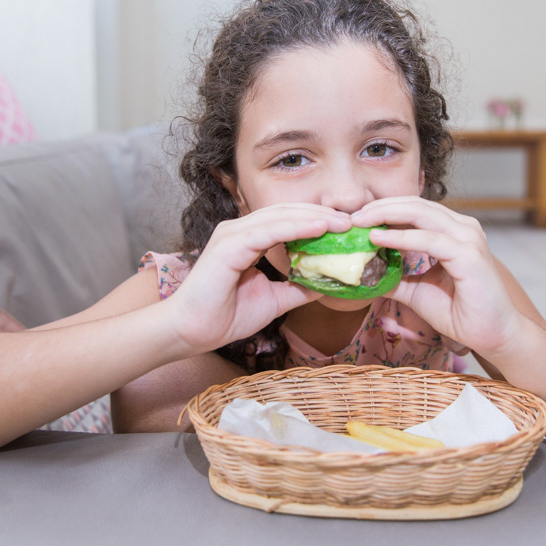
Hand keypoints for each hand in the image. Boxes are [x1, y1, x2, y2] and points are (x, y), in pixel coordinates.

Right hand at [164, 203, 351, 353]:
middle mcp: (239, 230)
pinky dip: (296, 227)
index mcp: (248, 238)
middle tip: (353, 221)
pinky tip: (320, 228)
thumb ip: (297, 288)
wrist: (191, 332)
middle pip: (288, 212)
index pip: (288, 220)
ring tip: (343, 222)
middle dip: (322, 214)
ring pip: (280, 216)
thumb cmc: (225, 316)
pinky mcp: (228, 245)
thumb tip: (326, 284)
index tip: (347, 228)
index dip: (318, 221)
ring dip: (315, 218)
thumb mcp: (273, 300)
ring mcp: (232, 234)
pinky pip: (268, 231)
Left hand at [352, 197, 524, 355]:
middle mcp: (462, 228)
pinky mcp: (469, 255)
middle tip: (352, 216)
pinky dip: (402, 238)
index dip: (383, 210)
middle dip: (380, 207)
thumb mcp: (417, 291)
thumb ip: (395, 278)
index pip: (413, 209)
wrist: (493, 335)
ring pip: (420, 214)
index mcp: (452, 231)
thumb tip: (364, 274)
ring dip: (386, 215)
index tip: (355, 219)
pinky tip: (378, 239)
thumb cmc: (461, 313)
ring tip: (359, 222)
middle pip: (414, 205)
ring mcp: (468, 238)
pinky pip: (429, 239)